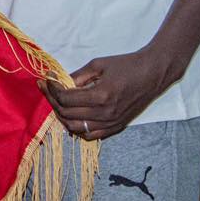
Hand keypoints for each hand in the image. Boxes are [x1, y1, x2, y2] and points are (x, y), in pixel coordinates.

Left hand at [38, 47, 180, 140]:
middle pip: (67, 114)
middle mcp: (105, 113)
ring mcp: (111, 123)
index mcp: (101, 95)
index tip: (46, 80)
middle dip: (53, 101)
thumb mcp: (98, 65)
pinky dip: (77, 128)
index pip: (65, 99)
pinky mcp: (116, 128)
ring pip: (75, 128)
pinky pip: (89, 135)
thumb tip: (57, 82)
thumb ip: (77, 76)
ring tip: (58, 102)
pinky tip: (72, 116)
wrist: (153, 74)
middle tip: (48, 89)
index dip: (52, 89)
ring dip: (62, 116)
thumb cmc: (126, 65)